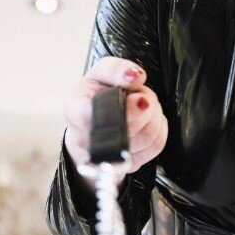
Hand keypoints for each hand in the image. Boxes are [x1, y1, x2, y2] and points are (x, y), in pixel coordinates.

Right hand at [63, 56, 167, 174]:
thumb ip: (116, 69)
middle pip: (129, 128)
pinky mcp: (128, 164)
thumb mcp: (101, 73)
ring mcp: (108, 157)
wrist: (97, 124)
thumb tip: (135, 76)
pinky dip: (159, 127)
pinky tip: (148, 119)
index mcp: (75, 110)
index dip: (123, 110)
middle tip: (140, 93)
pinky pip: (155, 145)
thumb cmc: (97, 96)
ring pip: (146, 136)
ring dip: (153, 114)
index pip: (94, 117)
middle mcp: (87, 140)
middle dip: (144, 104)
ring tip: (143, 104)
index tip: (139, 96)